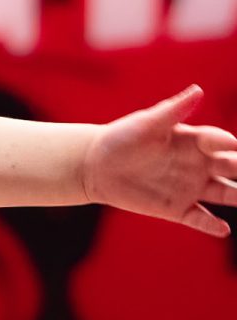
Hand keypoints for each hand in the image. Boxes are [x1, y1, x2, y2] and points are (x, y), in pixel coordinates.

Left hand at [83, 85, 236, 237]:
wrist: (95, 165)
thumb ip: (173, 110)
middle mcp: (197, 164)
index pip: (219, 141)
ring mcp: (190, 187)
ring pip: (224, 194)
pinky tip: (222, 229)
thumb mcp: (146, 123)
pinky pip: (201, 219)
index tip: (233, 145)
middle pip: (230, 168)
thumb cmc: (121, 138)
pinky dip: (211, 226)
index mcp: (192, 141)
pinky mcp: (177, 208)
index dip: (228, 143)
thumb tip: (198, 90)